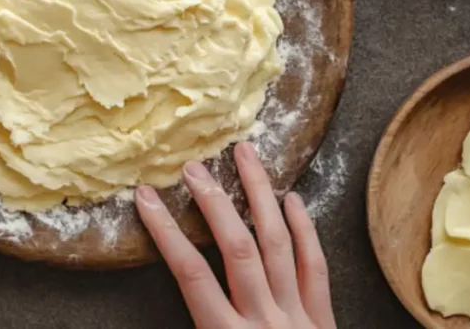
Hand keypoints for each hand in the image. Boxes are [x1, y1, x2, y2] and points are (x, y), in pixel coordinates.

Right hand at [136, 142, 334, 328]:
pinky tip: (292, 199)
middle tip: (193, 166)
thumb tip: (151, 309)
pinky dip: (304, 229)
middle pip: (237, 249)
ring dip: (259, 196)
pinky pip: (315, 266)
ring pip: (278, 244)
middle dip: (213, 202)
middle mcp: (264, 322)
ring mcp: (298, 318)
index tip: (145, 198)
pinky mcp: (324, 320)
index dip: (165, 232)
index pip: (189, 275)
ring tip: (246, 156)